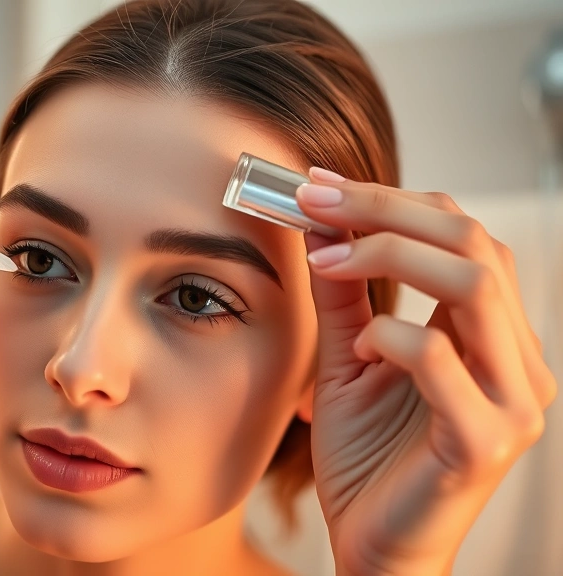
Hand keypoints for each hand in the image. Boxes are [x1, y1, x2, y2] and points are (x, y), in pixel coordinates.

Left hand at [294, 167, 556, 574]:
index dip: (392, 198)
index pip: (464, 234)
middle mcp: (517, 360)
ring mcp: (511, 400)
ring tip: (328, 262)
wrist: (374, 548)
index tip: (318, 186)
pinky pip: (443, 359)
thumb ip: (344, 296)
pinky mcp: (483, 440)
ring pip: (474, 284)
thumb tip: (321, 223)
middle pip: (473, 242)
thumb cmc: (367, 458)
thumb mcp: (348, 360)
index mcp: (493, 335)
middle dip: (386, 209)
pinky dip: (391, 334)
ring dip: (389, 255)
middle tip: (314, 201)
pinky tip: (360, 346)